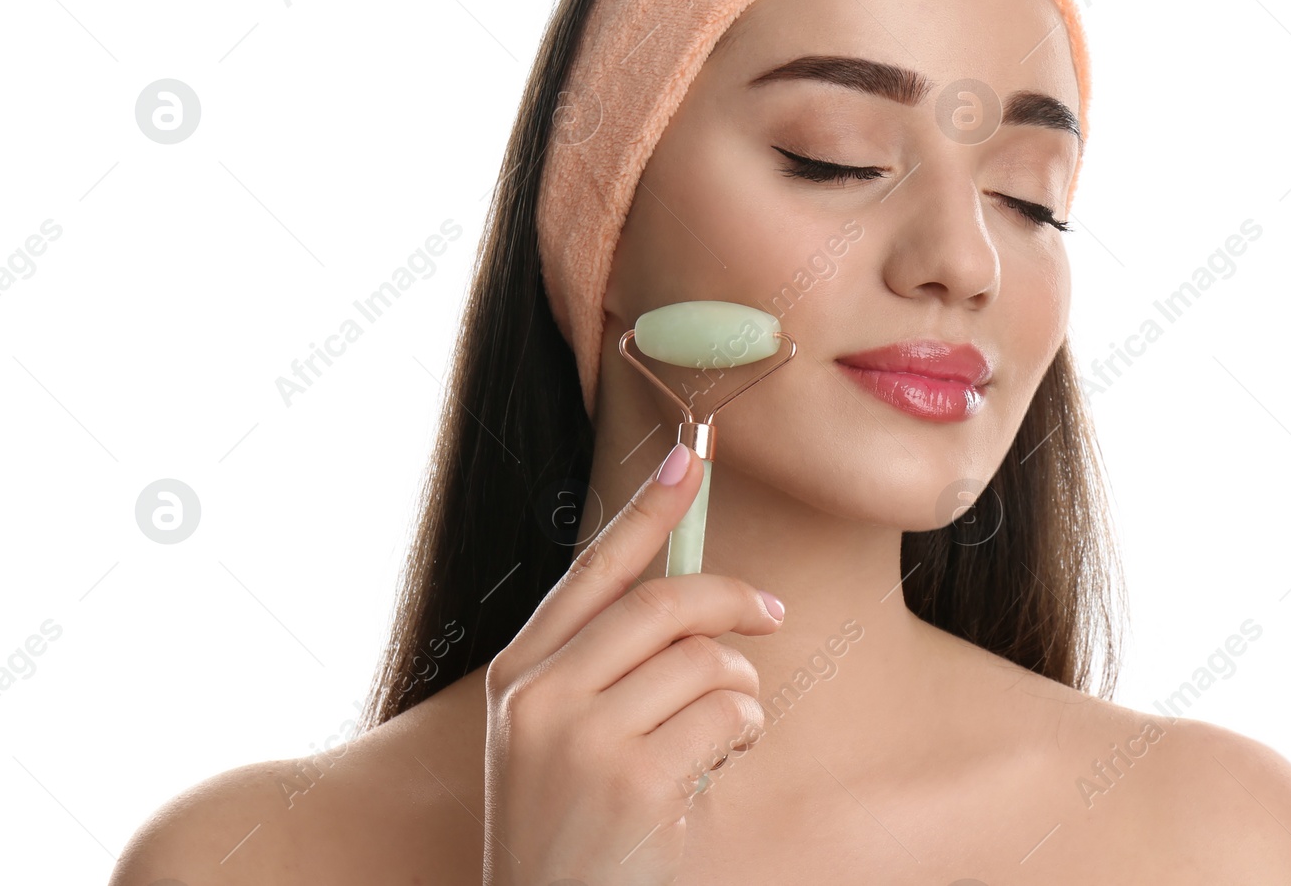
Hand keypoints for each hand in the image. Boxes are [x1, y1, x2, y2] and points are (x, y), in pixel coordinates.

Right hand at [481, 443, 784, 885]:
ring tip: (726, 731)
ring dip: (739, 688)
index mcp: (518, 677)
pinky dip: (742, 730)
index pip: (592, 571)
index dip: (646, 509)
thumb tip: (691, 596)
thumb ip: (607, 668)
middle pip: (662, 604)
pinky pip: (726, 714)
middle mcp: (540, 698)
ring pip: (704, 660)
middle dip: (732, 598)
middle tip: (772, 613)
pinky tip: (720, 765)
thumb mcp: (562, 742)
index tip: (687, 456)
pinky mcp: (634, 780)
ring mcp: (582, 739)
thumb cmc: (574, 834)